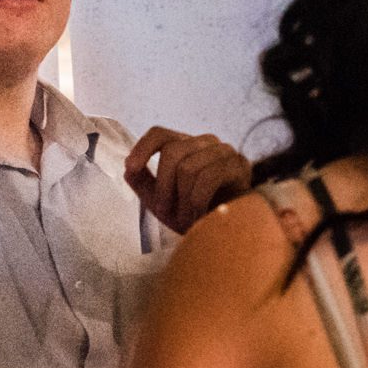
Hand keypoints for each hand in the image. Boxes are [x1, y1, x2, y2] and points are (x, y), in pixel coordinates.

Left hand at [125, 127, 251, 234]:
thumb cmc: (199, 215)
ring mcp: (225, 152)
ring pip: (188, 167)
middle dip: (163, 187)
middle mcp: (206, 143)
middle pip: (172, 152)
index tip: (131, 167)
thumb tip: (128, 170)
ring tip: (186, 220)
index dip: (142, 148)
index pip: (160, 134)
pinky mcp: (240, 166)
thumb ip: (146, 185)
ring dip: (182, 200)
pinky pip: (208, 178)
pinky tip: (200, 216)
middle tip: (165, 211)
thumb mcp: (165, 203)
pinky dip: (197, 202)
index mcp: (186, 146)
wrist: (233, 233)